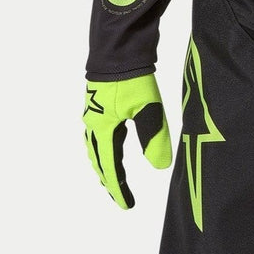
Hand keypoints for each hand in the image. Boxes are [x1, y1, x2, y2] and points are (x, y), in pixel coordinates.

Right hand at [83, 75, 171, 208]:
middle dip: (109, 181)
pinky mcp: (99, 105)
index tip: (126, 205)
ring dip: (104, 166)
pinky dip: (103, 150)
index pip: (110, 167)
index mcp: (103, 128)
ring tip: (113, 180)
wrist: (118, 48)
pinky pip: (97, 136)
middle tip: (121, 198)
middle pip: (98, 161)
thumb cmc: (132, 78)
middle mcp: (93, 124)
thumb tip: (160, 167)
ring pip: (95, 149)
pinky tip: (111, 149)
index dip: (118, 188)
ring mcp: (94, 114)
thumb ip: (154, 139)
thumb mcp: (149, 109)